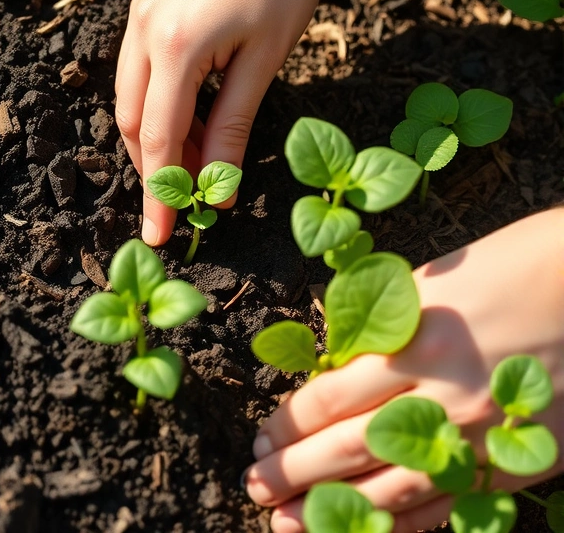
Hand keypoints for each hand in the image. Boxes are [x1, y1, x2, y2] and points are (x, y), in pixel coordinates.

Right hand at [115, 0, 330, 244]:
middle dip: (156, 169)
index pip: (160, 141)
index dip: (161, 194)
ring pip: (131, 99)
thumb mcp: (268, 57)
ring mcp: (139, 16)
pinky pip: (138, 71)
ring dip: (158, 139)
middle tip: (189, 201)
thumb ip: (234, 124)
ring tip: (200, 162)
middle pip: (134, 124)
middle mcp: (143, 33)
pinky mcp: (146, 6)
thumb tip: (218, 186)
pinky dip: (159, 105)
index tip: (160, 236)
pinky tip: (192, 118)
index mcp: (176, 47)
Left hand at [244, 208, 563, 531]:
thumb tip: (328, 373)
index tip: (262, 437)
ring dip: (331, 510)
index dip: (286, 425)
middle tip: (254, 487)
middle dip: (291, 474)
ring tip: (287, 523)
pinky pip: (449, 502)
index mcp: (412, 344)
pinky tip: (366, 529)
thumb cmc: (508, 267)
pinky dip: (403, 521)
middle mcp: (443, 396)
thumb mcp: (427, 285)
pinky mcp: (518, 460)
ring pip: (390, 487)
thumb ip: (377, 333)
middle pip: (345, 449)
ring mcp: (483, 435)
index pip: (327, 400)